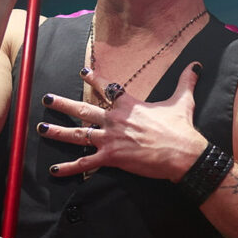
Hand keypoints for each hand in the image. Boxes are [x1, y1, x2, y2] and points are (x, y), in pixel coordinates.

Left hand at [38, 62, 208, 181]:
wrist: (183, 153)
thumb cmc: (181, 128)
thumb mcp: (182, 101)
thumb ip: (185, 82)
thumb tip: (195, 66)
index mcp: (129, 105)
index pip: (107, 88)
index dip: (93, 79)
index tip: (82, 72)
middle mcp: (115, 119)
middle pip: (84, 109)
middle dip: (63, 104)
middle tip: (46, 98)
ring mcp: (111, 139)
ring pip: (78, 134)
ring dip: (58, 132)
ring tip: (41, 128)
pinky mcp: (111, 158)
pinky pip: (86, 164)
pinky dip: (69, 168)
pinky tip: (54, 171)